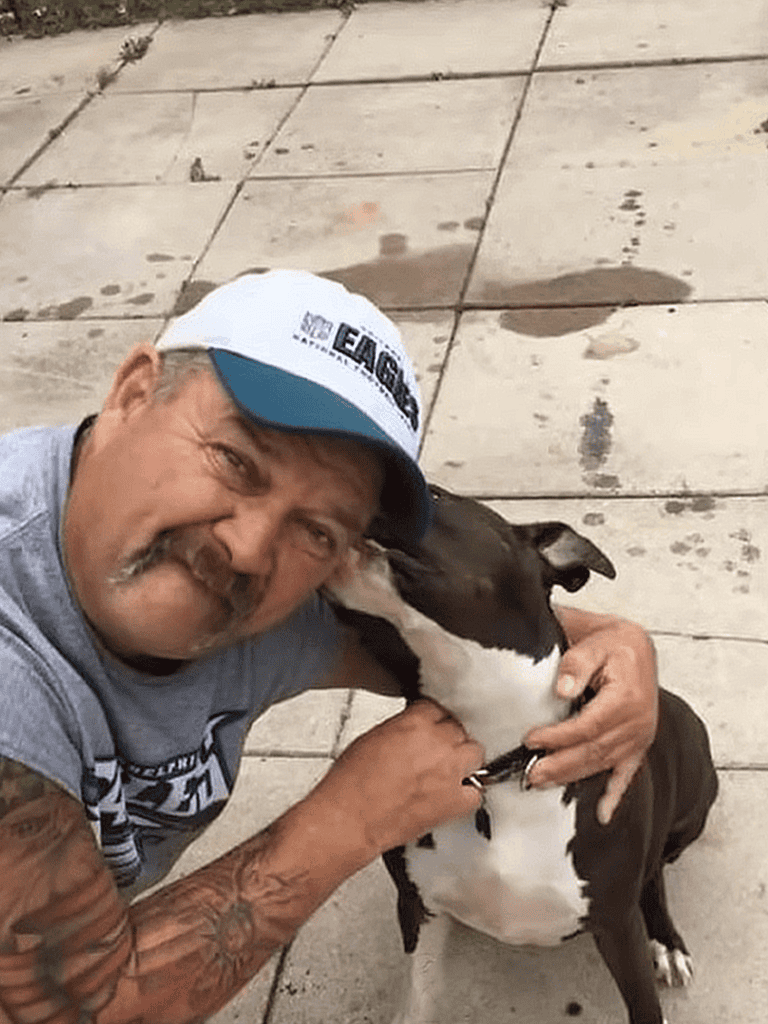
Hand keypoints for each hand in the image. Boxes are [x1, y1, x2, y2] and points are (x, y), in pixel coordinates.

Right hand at [311, 699, 483, 857]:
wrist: (350, 818)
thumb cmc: (351, 783)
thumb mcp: (372, 737)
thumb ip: (401, 729)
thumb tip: (410, 731)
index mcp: (415, 722)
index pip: (437, 708)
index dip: (433, 718)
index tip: (431, 725)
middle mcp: (437, 743)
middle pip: (459, 729)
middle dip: (448, 737)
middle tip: (436, 749)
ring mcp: (450, 772)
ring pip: (475, 753)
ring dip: (463, 758)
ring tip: (449, 767)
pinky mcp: (454, 802)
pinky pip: (476, 792)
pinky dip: (468, 792)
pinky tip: (455, 793)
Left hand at [524, 614, 657, 824]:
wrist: (637, 645)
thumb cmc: (614, 643)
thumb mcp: (594, 641)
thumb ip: (577, 664)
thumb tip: (562, 690)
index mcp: (627, 698)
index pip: (587, 726)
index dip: (558, 737)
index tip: (531, 740)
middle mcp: (638, 721)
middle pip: (594, 750)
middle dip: (560, 764)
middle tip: (530, 774)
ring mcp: (641, 736)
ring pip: (604, 763)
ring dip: (573, 776)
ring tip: (543, 782)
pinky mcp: (639, 743)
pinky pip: (628, 773)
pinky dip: (616, 794)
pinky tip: (604, 814)